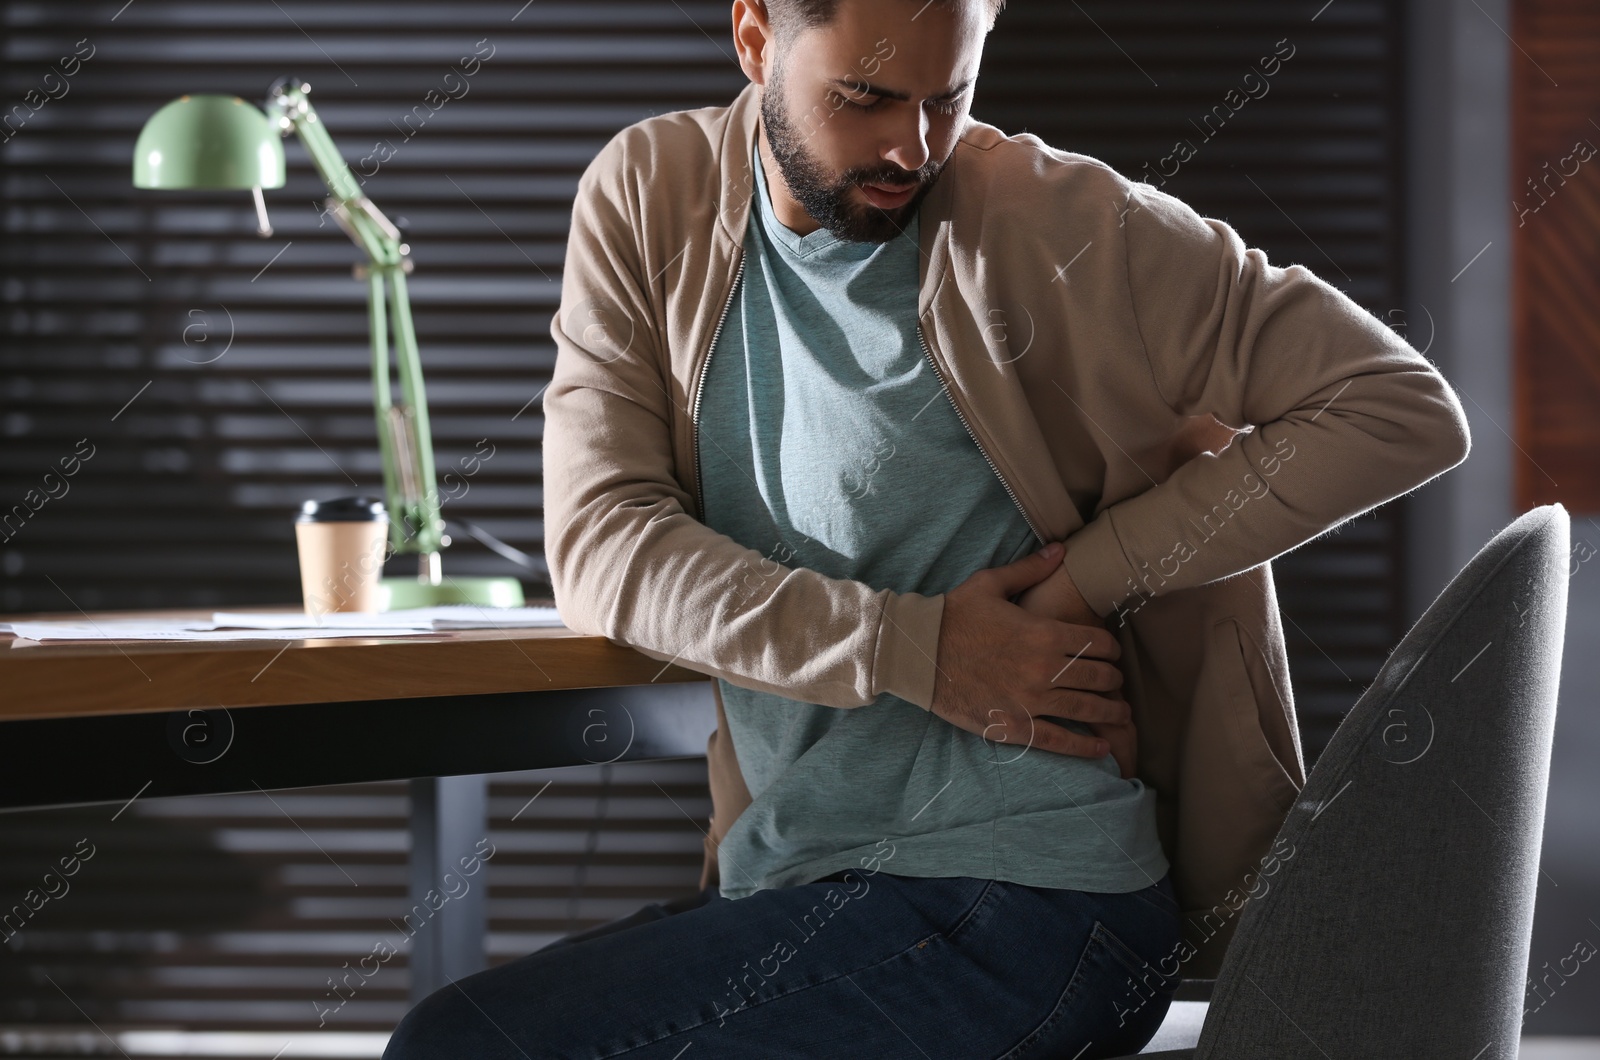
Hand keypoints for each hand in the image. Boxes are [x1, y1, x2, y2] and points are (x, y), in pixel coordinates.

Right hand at [930, 543, 1128, 759]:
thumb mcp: (990, 584)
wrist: (918, 652)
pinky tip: (1101, 749)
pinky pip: (1059, 741)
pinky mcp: (1015, 726)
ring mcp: (1031, 701)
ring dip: (1111, 712)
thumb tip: (1061, 549)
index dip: (1112, 648)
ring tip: (1121, 715)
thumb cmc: (953, 615)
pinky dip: (1085, 748)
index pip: (1098, 643)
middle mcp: (1044, 669)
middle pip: (1100, 678)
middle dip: (1114, 680)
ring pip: (1088, 710)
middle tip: (1116, 682)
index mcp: (1044, 633)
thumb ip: (1030, 569)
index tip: (1112, 653)